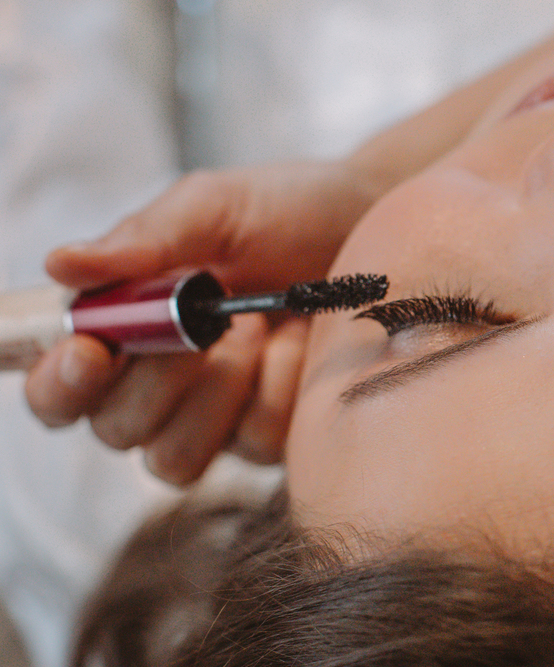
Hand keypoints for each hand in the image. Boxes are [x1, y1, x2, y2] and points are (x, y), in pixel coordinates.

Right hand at [23, 160, 376, 483]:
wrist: (381, 223)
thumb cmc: (290, 210)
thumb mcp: (216, 208)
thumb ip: (145, 239)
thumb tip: (61, 264)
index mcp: (127, 329)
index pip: (59, 388)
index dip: (60, 383)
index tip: (92, 350)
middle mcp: (162, 383)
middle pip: (114, 431)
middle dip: (154, 382)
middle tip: (203, 330)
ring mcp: (220, 416)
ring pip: (174, 458)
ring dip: (213, 395)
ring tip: (258, 330)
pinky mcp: (277, 433)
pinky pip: (253, 443)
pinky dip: (276, 391)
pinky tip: (299, 346)